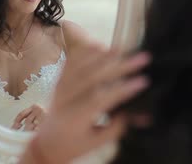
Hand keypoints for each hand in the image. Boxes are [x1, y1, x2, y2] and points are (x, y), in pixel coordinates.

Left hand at [18, 44, 149, 163]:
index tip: (143, 81)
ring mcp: (60, 86)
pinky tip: (100, 46)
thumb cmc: (74, 144)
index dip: (123, 89)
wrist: (46, 143)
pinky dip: (85, 51)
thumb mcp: (97, 141)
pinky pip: (71, 61)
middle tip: (142, 59)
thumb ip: (118, 127)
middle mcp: (66, 98)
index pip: (101, 99)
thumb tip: (144, 115)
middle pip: (94, 77)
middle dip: (120, 66)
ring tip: (124, 49)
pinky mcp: (59, 79)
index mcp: (75, 117)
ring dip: (104, 55)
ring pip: (82, 65)